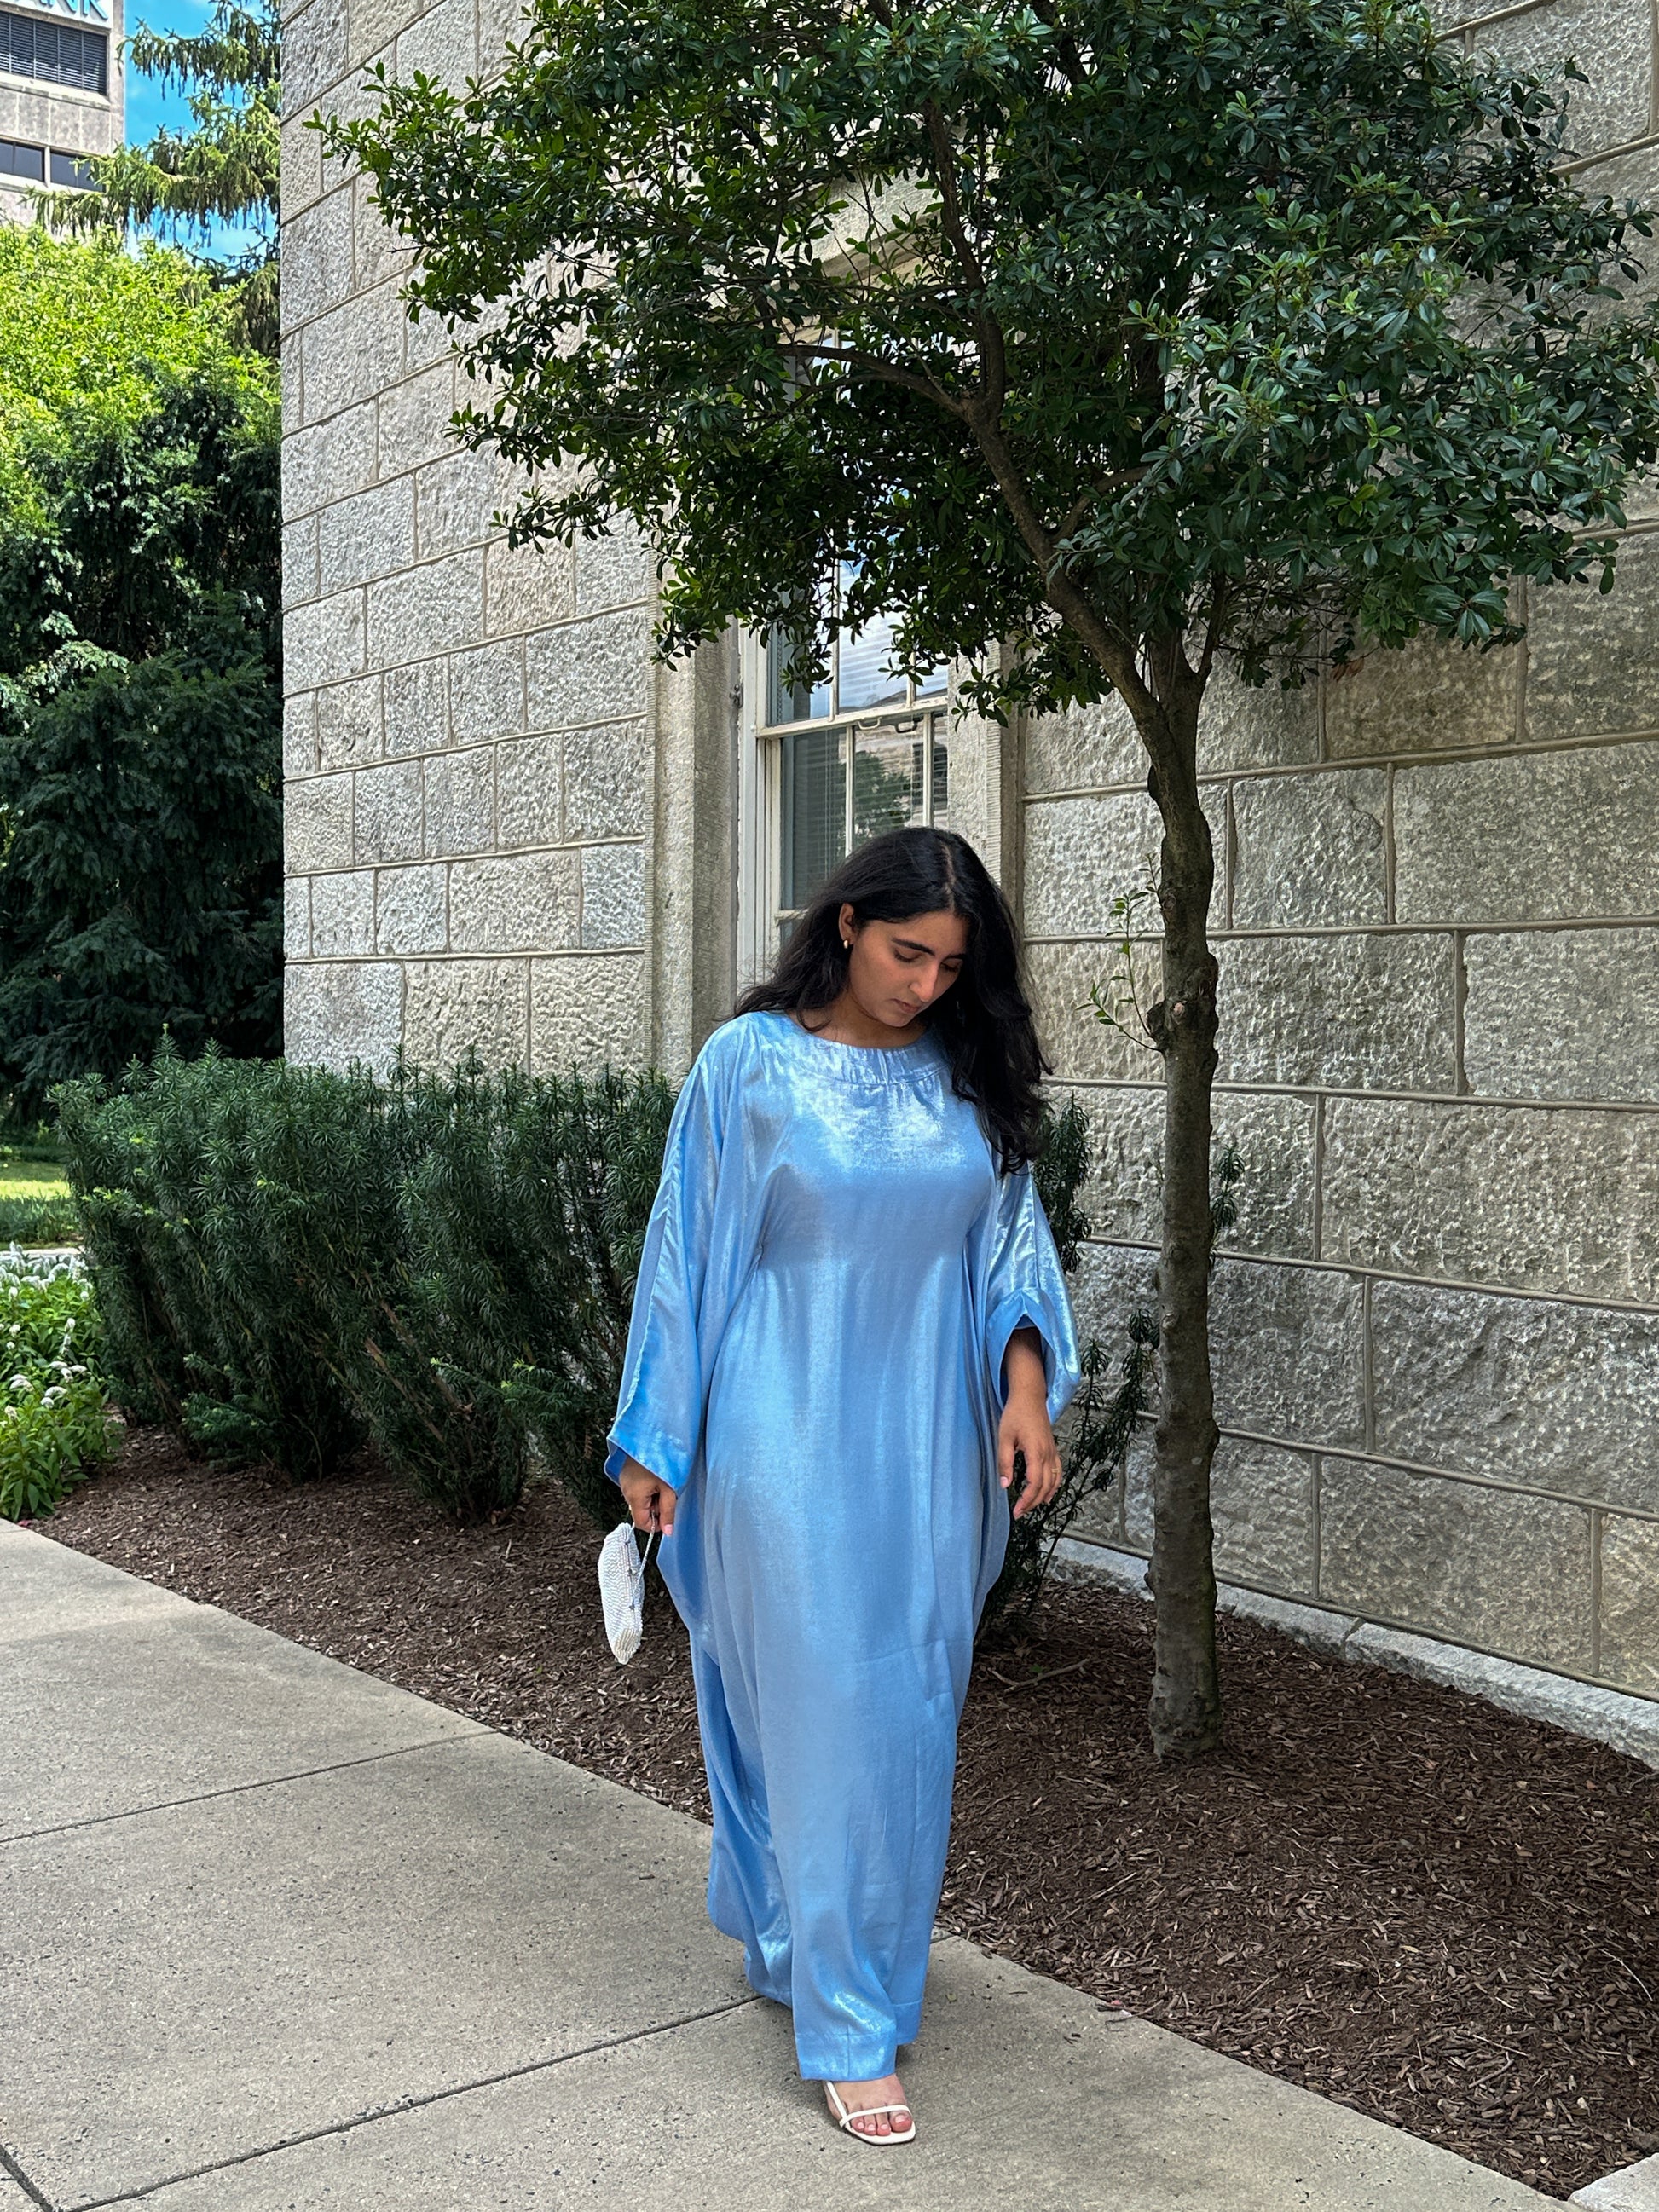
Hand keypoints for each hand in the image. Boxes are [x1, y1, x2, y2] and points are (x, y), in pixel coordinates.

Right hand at [618, 1457, 676, 1533]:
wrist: (650, 1435)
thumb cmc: (662, 1461)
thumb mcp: (670, 1488)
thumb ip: (668, 1511)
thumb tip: (668, 1532)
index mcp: (634, 1496)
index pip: (642, 1524)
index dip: (656, 1524)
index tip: (668, 1513)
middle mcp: (625, 1491)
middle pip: (641, 1512)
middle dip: (655, 1507)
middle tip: (666, 1492)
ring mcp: (624, 1482)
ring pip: (640, 1501)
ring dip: (652, 1497)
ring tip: (661, 1482)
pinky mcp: (626, 1474)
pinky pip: (637, 1490)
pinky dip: (647, 1488)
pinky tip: (654, 1477)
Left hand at [1000, 1330, 1060, 1520]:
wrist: (1030, 1397)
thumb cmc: (1015, 1414)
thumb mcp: (1004, 1437)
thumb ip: (1004, 1461)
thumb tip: (1005, 1484)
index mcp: (1036, 1451)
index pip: (1035, 1483)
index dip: (1026, 1500)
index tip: (1017, 1510)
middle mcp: (1047, 1454)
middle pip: (1045, 1486)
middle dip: (1033, 1502)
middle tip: (1020, 1513)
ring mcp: (1052, 1451)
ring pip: (1054, 1481)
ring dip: (1044, 1496)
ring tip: (1032, 1507)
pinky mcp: (1053, 1448)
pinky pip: (1058, 1471)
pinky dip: (1054, 1485)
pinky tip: (1048, 1494)